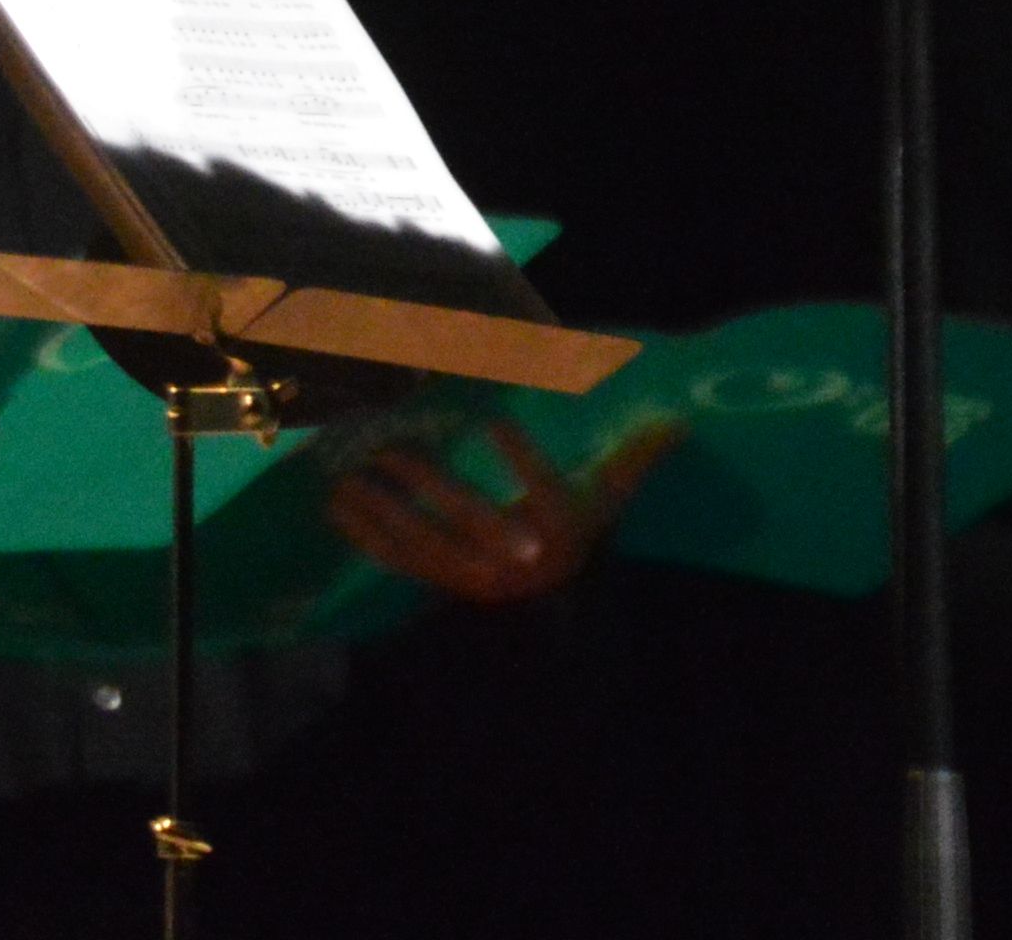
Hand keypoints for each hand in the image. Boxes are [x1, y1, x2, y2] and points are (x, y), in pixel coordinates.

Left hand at [323, 415, 672, 606]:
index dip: (523, 459)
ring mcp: (472, 578)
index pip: (544, 493)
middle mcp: (513, 561)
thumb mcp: (606, 493)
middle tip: (393, 446)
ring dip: (382, 511)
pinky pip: (398, 561)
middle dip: (428, 484)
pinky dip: (364, 534)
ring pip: (422, 543)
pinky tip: (335, 505)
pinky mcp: (441, 582)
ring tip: (347, 475)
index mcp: (558, 533)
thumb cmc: (576, 525)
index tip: (495, 421)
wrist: (549, 591)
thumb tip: (676, 421)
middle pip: (469, 520)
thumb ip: (633, 456)